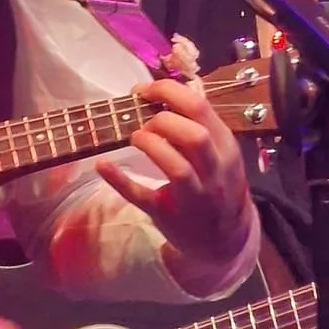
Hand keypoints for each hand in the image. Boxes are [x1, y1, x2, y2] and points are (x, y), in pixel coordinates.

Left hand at [95, 76, 256, 283]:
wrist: (224, 238)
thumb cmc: (217, 184)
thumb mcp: (219, 152)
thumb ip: (199, 124)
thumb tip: (164, 92)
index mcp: (225, 146)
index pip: (200, 107)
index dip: (167, 91)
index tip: (144, 91)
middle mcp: (214, 171)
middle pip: (194, 136)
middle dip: (162, 120)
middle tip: (145, 122)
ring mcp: (193, 196)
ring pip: (177, 168)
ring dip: (150, 145)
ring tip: (135, 138)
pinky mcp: (167, 214)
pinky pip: (142, 196)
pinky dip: (119, 179)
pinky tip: (102, 164)